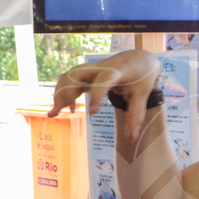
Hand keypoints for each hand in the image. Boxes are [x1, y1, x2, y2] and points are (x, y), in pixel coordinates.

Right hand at [48, 50, 162, 140]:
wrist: (136, 59)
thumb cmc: (141, 76)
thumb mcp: (142, 95)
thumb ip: (136, 115)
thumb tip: (131, 139)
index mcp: (116, 71)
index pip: (103, 80)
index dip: (97, 95)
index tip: (93, 113)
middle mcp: (100, 68)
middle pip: (76, 74)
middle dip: (65, 91)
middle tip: (58, 111)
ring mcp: (92, 69)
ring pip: (69, 76)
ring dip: (60, 92)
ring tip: (56, 112)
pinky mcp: (88, 73)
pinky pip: (71, 80)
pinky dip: (65, 92)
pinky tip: (69, 109)